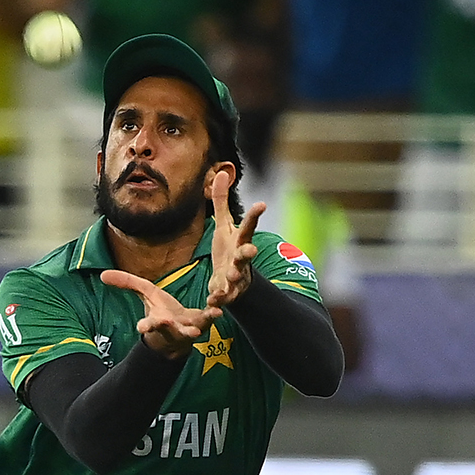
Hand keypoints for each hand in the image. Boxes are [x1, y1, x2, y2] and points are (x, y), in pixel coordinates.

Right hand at [101, 269, 221, 358]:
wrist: (181, 331)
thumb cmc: (161, 311)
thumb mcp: (145, 293)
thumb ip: (126, 283)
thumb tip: (102, 274)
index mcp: (155, 322)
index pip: (147, 325)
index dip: (144, 326)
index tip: (141, 328)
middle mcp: (171, 328)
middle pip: (166, 329)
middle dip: (165, 326)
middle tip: (165, 322)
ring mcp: (187, 329)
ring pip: (189, 331)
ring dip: (191, 330)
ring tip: (195, 330)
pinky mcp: (203, 325)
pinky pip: (208, 321)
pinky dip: (212, 316)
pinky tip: (218, 311)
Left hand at [206, 169, 264, 307]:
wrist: (231, 283)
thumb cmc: (228, 250)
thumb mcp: (223, 226)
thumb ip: (221, 202)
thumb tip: (222, 171)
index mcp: (239, 241)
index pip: (248, 226)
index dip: (255, 215)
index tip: (262, 204)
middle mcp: (240, 259)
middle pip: (246, 254)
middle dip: (248, 252)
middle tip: (251, 249)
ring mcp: (235, 277)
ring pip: (236, 277)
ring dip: (233, 277)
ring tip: (230, 277)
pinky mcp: (226, 294)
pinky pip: (222, 297)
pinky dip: (218, 301)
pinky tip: (212, 303)